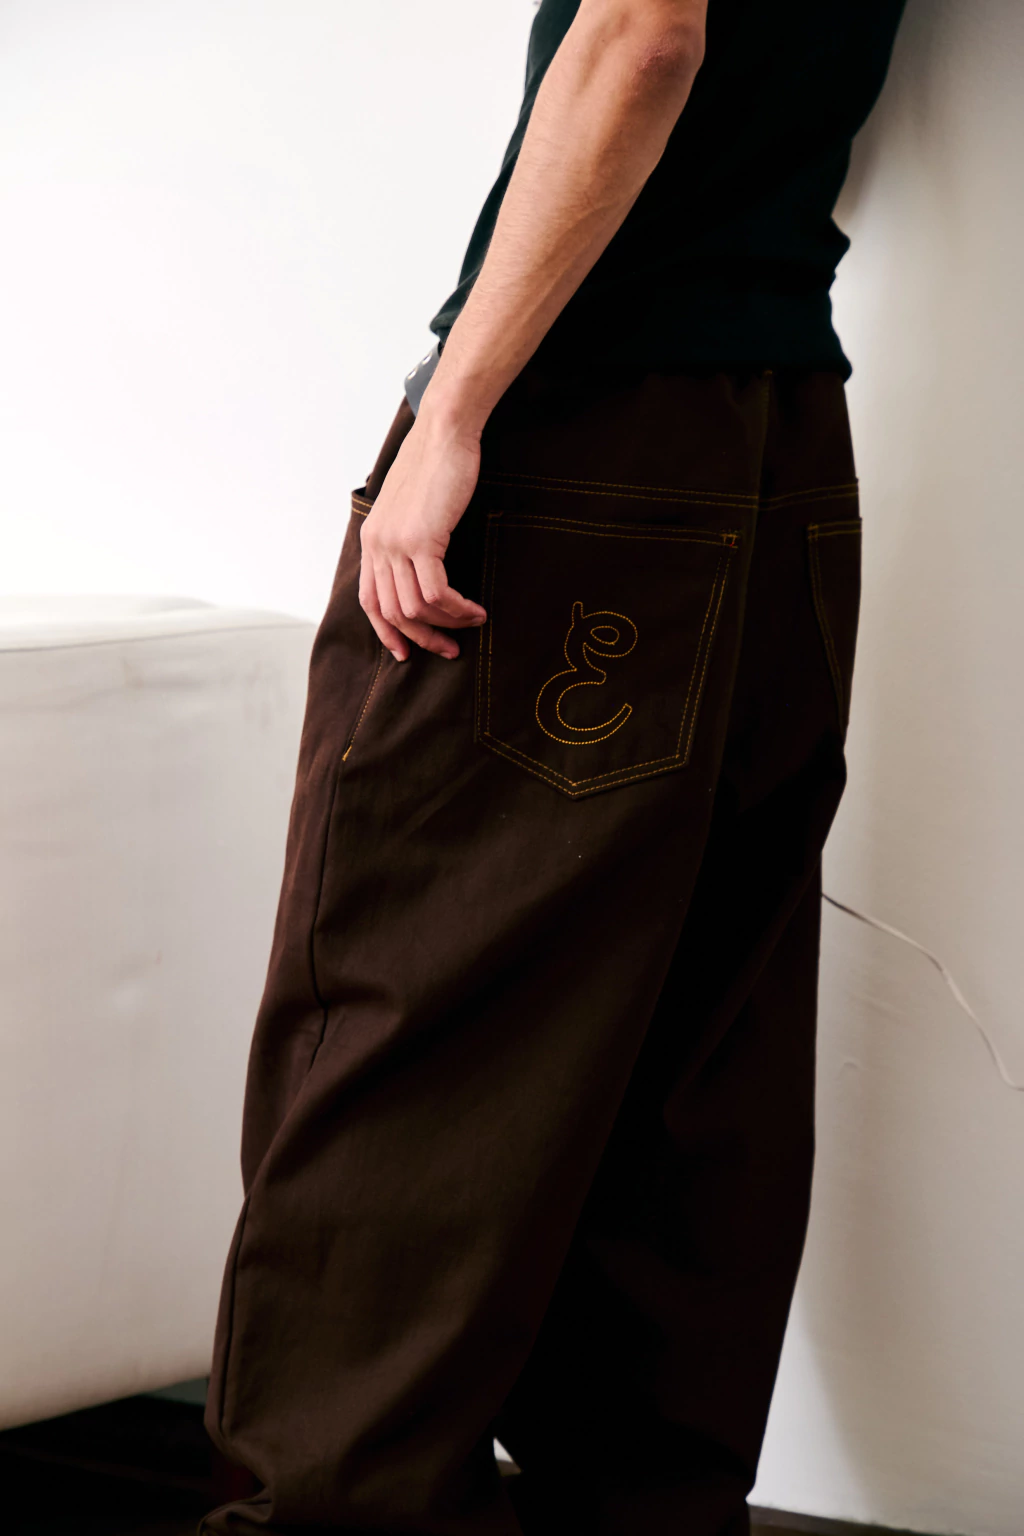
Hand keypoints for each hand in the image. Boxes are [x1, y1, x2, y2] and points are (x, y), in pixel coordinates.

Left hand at [358, 411, 486, 661]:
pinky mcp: (421, 540)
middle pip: (393, 612)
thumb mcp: (410, 506)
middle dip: (423, 638)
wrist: (443, 432)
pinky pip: (437, 594)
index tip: (407, 652)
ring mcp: (396, 544)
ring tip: (472, 623)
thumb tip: (421, 566)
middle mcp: (378, 545)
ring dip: (447, 624)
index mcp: (371, 539)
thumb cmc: (435, 464)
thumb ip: (407, 535)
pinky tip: (475, 610)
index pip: (369, 601)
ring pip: (415, 608)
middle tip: (450, 649)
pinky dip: (457, 609)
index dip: (387, 632)